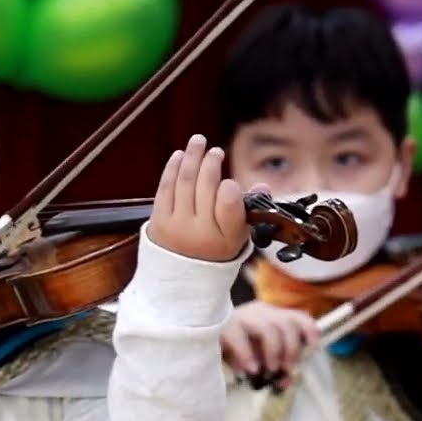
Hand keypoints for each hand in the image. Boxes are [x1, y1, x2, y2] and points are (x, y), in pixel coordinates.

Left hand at [148, 134, 261, 262]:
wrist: (180, 279)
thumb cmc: (214, 251)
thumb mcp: (238, 237)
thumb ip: (249, 210)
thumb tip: (262, 186)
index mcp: (225, 239)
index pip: (229, 205)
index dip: (231, 188)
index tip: (231, 181)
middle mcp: (200, 233)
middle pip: (205, 186)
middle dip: (211, 163)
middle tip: (216, 151)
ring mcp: (176, 226)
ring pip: (185, 182)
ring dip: (192, 157)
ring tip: (198, 141)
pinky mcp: (158, 222)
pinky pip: (165, 187)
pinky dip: (173, 168)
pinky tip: (180, 155)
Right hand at [220, 301, 319, 375]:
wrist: (199, 340)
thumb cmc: (232, 350)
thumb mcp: (257, 359)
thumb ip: (274, 368)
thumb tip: (284, 381)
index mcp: (271, 316)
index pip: (297, 317)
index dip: (309, 330)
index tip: (314, 346)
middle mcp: (259, 312)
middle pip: (287, 324)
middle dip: (291, 349)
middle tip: (285, 369)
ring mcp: (241, 316)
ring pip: (269, 329)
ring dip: (274, 352)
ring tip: (268, 371)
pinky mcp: (223, 325)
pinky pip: (239, 336)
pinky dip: (248, 355)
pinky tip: (250, 369)